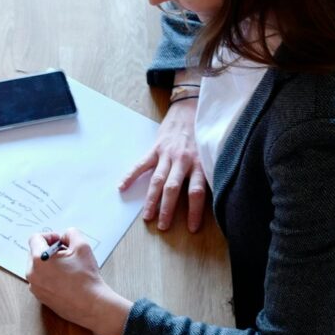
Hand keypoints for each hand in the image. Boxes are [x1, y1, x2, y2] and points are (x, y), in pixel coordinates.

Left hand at [25, 230, 129, 334]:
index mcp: (38, 259)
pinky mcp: (40, 297)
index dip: (50, 236)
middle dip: (50, 250)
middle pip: (35, 252)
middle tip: (67, 255)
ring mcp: (35, 287)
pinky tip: (66, 280)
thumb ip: (71, 233)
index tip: (61, 242)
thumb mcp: (82, 246)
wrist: (91, 305)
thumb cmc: (86, 278)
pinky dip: (50, 277)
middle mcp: (32, 273)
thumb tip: (64, 236)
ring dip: (50, 264)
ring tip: (68, 269)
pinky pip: (41, 280)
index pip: (35, 238)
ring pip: (38, 267)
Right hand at [122, 97, 207, 232]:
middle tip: (163, 227)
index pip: (197, 192)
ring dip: (151, 200)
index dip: (195, 212)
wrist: (191, 106)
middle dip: (167, 210)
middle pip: (173, 189)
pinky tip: (122, 187)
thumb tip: (213, 196)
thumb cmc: (202, 133)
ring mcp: (167, 154)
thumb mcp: (210, 153)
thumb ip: (207, 172)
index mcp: (199, 163)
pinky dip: (130, 176)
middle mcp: (183, 160)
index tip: (192, 228)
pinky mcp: (156, 147)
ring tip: (147, 217)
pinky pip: (141, 164)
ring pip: (157, 180)